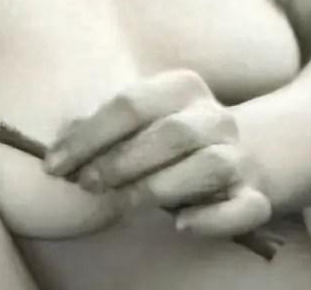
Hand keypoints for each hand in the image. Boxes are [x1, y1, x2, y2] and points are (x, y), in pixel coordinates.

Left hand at [42, 69, 274, 238]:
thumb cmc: (168, 137)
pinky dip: (211, 219)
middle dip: (119, 161)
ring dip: (155, 188)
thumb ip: (101, 127)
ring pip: (206, 167)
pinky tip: (179, 224)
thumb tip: (60, 146)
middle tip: (85, 184)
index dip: (87, 136)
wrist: (241, 152)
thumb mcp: (137, 121)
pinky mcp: (256, 195)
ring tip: (117, 203)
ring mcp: (240, 155)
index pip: (130, 103)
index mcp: (182, 87)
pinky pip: (243, 208)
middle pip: (169, 133)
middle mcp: (216, 117)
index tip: (53, 165)